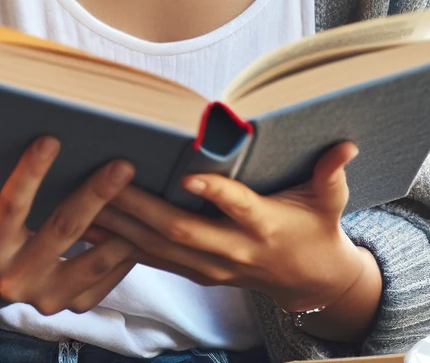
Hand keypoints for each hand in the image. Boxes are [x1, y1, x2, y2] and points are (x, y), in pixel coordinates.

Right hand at [0, 136, 141, 315]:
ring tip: (144, 198)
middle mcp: (16, 277)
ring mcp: (44, 298)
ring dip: (122, 229)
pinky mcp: (67, 307)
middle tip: (123, 166)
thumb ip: (6, 182)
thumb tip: (43, 134)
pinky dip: (122, 257)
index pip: (12, 205)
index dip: (31, 172)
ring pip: (93, 261)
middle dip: (95, 194)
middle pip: (63, 229)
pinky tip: (136, 232)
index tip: (52, 139)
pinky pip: (104, 281)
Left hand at [95, 142, 373, 316]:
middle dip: (141, 206)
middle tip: (107, 178)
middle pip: (182, 231)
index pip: (239, 209)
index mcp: (265, 227)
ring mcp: (210, 267)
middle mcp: (233, 251)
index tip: (189, 175)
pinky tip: (85, 226)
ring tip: (82, 199)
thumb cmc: (317, 230)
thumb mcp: (330, 203)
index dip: (216, 194)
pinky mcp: (194, 272)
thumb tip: (346, 146)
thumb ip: (331, 174)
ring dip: (118, 225)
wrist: (310, 283)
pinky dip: (117, 244)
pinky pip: (150, 259)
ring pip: (157, 248)